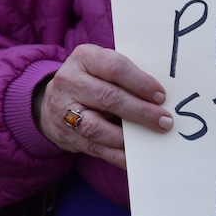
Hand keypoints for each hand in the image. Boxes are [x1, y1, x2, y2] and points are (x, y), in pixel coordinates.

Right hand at [34, 44, 172, 169]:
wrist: (51, 100)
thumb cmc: (90, 79)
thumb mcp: (101, 66)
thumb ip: (125, 75)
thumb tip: (159, 96)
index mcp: (84, 58)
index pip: (115, 67)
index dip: (140, 82)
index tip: (161, 96)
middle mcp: (70, 82)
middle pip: (108, 97)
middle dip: (140, 111)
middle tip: (164, 120)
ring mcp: (64, 110)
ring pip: (97, 126)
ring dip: (127, 136)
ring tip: (150, 138)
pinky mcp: (66, 135)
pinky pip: (94, 148)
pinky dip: (116, 155)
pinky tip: (134, 158)